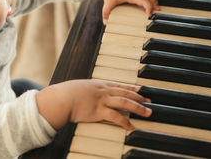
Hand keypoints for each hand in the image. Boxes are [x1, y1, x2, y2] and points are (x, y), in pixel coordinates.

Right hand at [36, 79, 151, 129]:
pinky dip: (125, 122)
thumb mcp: (78, 87)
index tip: (140, 89)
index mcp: (98, 84)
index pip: (119, 85)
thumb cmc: (65, 93)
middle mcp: (103, 91)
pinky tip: (131, 126)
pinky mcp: (100, 112)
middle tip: (149, 100)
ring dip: (138, 108)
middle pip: (125, 93)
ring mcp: (102, 101)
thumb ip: (85, 90)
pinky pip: (116, 117)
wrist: (61, 98)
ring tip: (147, 113)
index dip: (131, 87)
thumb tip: (85, 93)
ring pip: (125, 103)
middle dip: (139, 97)